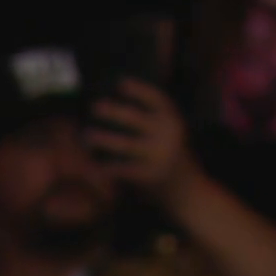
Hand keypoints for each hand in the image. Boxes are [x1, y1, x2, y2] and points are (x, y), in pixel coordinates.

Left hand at [86, 79, 200, 208]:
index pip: (156, 99)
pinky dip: (106, 167)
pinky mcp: (150, 176)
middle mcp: (168, 135)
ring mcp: (159, 156)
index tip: (120, 83)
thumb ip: (151, 121)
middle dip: (112, 111)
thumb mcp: (169, 133)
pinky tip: (92, 165)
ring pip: (124, 144)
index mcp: (172, 120)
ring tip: (85, 136)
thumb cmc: (171, 157)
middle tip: (94, 107)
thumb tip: (115, 106)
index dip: (138, 90)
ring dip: (102, 139)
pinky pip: (122, 169)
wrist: (190, 192)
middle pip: (135, 118)